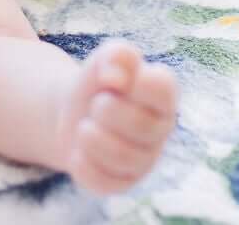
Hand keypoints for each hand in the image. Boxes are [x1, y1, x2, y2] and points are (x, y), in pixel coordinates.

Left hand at [57, 40, 177, 193]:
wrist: (75, 112)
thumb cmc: (98, 83)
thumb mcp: (105, 59)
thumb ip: (117, 56)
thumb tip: (114, 77)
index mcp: (162, 96)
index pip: (163, 88)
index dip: (133, 82)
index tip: (111, 79)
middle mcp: (160, 130)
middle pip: (140, 125)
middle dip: (105, 110)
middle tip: (95, 104)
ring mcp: (144, 159)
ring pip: (123, 157)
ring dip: (91, 138)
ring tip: (84, 127)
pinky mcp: (122, 181)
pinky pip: (106, 182)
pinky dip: (83, 166)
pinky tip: (77, 153)